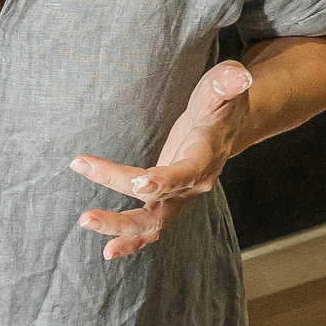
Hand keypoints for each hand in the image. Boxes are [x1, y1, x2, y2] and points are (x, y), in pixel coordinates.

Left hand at [73, 61, 253, 258]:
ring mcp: (179, 197)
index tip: (142, 182)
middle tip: (86, 216)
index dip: (166, 179)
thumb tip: (238, 76)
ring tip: (86, 222)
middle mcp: (193, 185)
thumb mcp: (222, 88)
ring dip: (119, 228)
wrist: (227, 127)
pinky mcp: (167, 201)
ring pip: (150, 223)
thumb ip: (227, 83)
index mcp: (205, 157)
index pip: (186, 173)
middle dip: (123, 215)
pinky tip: (108, 249)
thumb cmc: (220, 104)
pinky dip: (129, 239)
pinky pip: (148, 226)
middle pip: (158, 205)